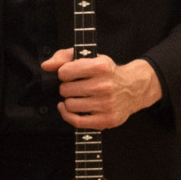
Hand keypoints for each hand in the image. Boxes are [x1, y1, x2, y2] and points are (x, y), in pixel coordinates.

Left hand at [44, 50, 162, 129]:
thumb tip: (46, 65)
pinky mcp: (106, 120)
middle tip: (78, 86)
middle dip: (67, 87)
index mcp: (101, 67)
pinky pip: (76, 122)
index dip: (64, 73)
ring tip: (79, 97)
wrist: (134, 88)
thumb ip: (64, 57)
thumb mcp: (91, 57)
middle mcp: (104, 86)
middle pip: (65, 90)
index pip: (64, 72)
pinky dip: (67, 115)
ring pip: (69, 105)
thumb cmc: (108, 73)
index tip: (71, 74)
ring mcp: (106, 104)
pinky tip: (69, 108)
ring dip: (70, 101)